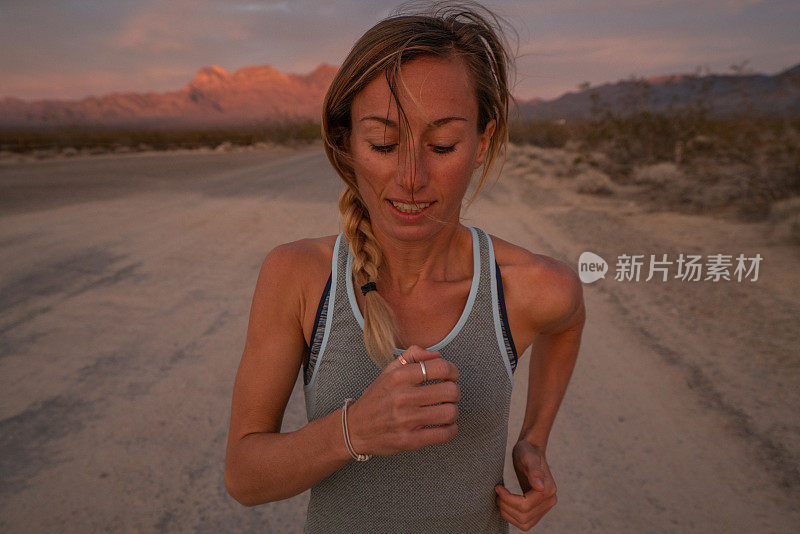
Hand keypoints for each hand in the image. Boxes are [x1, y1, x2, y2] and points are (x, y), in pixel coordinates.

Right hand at [346, 345, 460, 455]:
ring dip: (453, 411)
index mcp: (399, 377)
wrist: (355, 428)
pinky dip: (451, 429)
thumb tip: (437, 355)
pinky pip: (443, 434)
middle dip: (454, 392)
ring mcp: (406, 420)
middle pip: (449, 391)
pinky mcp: (409, 440)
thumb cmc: (376, 398)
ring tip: (447, 410)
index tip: (451, 376)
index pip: (440, 368)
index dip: (453, 371)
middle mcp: (402, 397)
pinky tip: (446, 425)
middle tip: (450, 394)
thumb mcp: (388, 371)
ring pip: (449, 413)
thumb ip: (412, 356)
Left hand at [494, 441, 556, 530]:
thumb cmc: (527, 452)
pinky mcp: (538, 509)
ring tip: (499, 499)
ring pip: (524, 523)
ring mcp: (545, 506)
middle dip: (506, 507)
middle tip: (497, 494)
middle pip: (524, 516)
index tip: (498, 488)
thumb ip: (534, 471)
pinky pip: (525, 522)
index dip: (508, 499)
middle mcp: (550, 501)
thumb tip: (539, 488)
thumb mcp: (528, 457)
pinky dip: (512, 516)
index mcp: (548, 490)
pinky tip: (505, 504)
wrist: (530, 451)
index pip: (525, 505)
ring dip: (508, 514)